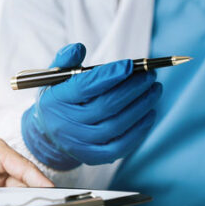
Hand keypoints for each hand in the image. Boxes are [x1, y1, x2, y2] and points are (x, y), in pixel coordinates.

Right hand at [22, 43, 161, 169]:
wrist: (49, 134)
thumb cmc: (60, 99)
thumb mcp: (56, 77)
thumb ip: (66, 59)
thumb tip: (79, 48)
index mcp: (56, 100)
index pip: (85, 86)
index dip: (110, 75)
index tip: (130, 65)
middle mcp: (66, 124)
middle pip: (106, 105)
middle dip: (133, 88)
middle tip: (150, 75)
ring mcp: (80, 144)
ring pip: (117, 125)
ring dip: (141, 106)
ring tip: (155, 90)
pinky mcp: (93, 157)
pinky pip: (121, 145)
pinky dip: (139, 130)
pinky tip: (150, 113)